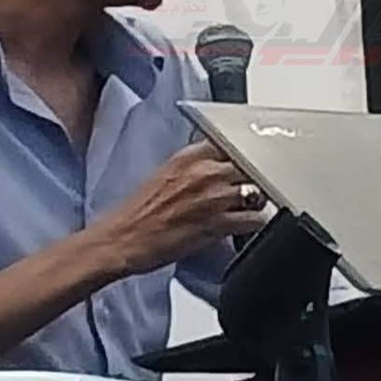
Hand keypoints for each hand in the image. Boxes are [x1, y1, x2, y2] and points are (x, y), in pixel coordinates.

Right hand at [94, 140, 267, 276]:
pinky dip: (256, 223)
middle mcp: (204, 171)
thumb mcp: (167, 173)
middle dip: (256, 175)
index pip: (233, 141)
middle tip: (256, 185)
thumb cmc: (138, 212)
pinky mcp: (218, 224)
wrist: (122, 239)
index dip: (247, 151)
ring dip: (258, 200)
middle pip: (251, 164)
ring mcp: (213, 197)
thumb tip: (220, 164)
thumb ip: (196, 164)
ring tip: (253, 207)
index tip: (253, 157)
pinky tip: (249, 226)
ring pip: (257, 191)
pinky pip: (255, 219)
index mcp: (189, 155)